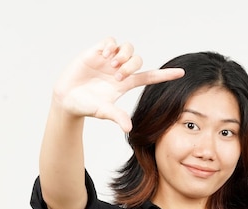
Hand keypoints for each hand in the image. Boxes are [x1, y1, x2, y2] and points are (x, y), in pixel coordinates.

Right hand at [53, 36, 184, 131]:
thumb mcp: (103, 112)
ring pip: (127, 48)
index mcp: (126, 84)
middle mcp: (119, 70)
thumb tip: (129, 128)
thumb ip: (117, 117)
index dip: (165, 75)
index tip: (181, 73)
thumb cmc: (86, 106)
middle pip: (138, 59)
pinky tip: (105, 55)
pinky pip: (111, 41)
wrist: (66, 99)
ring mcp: (108, 60)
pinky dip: (111, 45)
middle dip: (131, 65)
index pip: (150, 77)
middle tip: (118, 76)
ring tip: (112, 65)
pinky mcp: (97, 52)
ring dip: (124, 55)